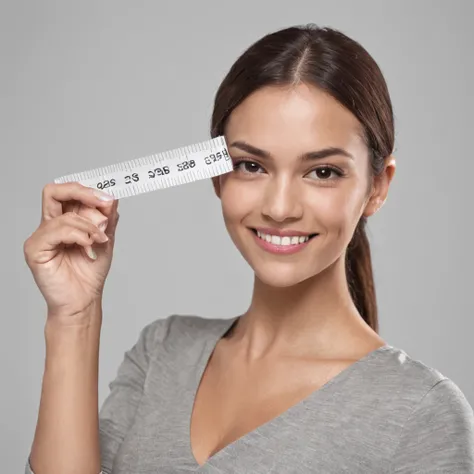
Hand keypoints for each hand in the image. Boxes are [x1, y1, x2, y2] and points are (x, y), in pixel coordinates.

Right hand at [24, 182, 119, 320]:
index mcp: (64, 220)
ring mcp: (40, 237)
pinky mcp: (35, 249)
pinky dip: (79, 236)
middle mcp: (49, 225)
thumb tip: (111, 198)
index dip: (88, 190)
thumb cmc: (90, 273)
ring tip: (100, 240)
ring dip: (90, 225)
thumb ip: (107, 219)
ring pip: (64, 215)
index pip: (68, 193)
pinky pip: (57, 231)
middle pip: (54, 191)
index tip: (109, 198)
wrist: (83, 300)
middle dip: (83, 193)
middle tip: (104, 203)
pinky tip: (88, 247)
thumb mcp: (105, 240)